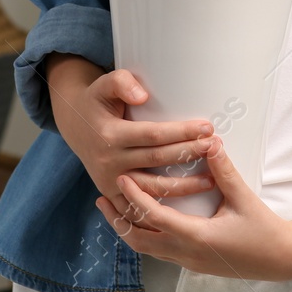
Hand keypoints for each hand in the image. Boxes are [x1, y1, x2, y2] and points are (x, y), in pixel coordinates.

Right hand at [47, 58, 216, 221]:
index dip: (181, 132)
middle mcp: (110, 162)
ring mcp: (111, 182)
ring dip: (184, 186)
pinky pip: (141, 208)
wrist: (75, 126)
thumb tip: (142, 96)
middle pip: (158, 160)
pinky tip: (187, 207)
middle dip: (189, 153)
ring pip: (153, 189)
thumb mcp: (103, 85)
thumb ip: (121, 82)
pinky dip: (164, 209)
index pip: (153, 135)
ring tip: (212, 180)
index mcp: (110, 135)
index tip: (207, 127)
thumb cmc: (97, 102)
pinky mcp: (113, 196)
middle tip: (216, 147)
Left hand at [95, 135, 291, 282]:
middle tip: (102, 198)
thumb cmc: (264, 230)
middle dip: (118, 219)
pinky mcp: (194, 263)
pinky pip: (159, 252)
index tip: (121, 178)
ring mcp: (189, 262)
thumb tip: (210, 141)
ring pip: (147, 249)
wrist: (281, 260)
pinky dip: (144, 236)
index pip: (154, 217)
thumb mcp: (243, 198)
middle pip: (139, 240)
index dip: (134, 197)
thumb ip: (224, 170)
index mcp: (196, 237)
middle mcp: (187, 253)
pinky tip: (143, 222)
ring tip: (114, 210)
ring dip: (128, 230)